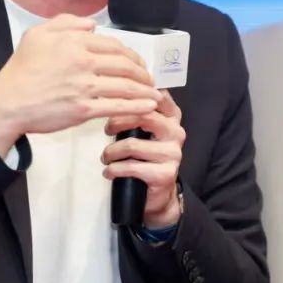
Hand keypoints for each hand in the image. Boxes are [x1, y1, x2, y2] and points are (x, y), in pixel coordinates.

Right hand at [0, 14, 161, 156]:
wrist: (8, 102)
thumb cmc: (20, 69)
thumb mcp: (37, 34)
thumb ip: (65, 23)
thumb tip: (92, 25)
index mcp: (74, 42)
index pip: (113, 45)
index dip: (131, 54)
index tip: (137, 62)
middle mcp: (83, 62)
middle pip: (125, 65)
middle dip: (143, 72)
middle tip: (150, 79)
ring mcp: (85, 87)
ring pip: (125, 86)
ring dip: (145, 90)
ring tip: (155, 94)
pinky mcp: (84, 109)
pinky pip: (117, 106)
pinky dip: (137, 107)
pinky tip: (148, 107)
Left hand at [101, 89, 185, 227]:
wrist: (158, 193)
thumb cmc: (144, 155)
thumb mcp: (143, 129)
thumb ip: (136, 110)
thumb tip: (112, 90)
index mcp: (172, 116)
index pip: (154, 96)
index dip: (132, 94)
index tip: (114, 98)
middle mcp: (176, 132)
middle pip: (143, 116)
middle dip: (117, 121)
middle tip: (106, 130)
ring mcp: (173, 153)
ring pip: (132, 144)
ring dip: (111, 152)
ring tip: (106, 157)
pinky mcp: (165, 173)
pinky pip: (131, 167)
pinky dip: (114, 169)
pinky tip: (109, 172)